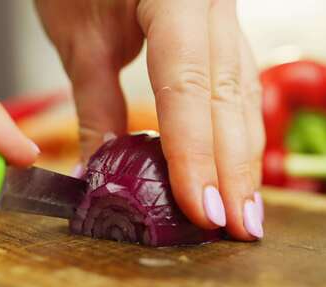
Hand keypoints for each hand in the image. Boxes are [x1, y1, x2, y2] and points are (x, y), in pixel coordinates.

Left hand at [36, 0, 264, 239]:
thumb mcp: (80, 35)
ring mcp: (225, 15)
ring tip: (245, 208)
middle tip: (238, 226)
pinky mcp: (223, 31)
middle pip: (230, 97)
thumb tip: (102, 168)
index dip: (196, 153)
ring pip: (245, 94)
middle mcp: (214, 3)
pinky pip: (238, 86)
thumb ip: (98, 101)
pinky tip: (240, 166)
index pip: (190, 87)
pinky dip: (238, 131)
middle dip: (235, 168)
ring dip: (246, 156)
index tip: (199, 208)